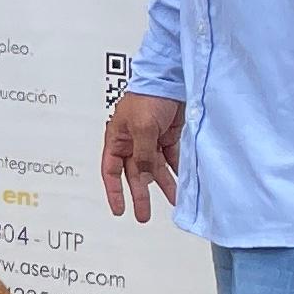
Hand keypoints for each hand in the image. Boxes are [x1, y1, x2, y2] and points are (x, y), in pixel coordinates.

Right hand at [100, 93, 183, 221]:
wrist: (171, 78)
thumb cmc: (147, 96)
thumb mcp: (142, 129)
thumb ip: (142, 154)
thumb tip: (144, 174)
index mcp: (117, 139)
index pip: (110, 171)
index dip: (114, 191)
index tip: (119, 209)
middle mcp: (132, 142)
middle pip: (134, 174)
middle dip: (140, 195)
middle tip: (143, 214)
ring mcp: (151, 139)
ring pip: (156, 169)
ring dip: (164, 184)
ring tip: (172, 200)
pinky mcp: (169, 136)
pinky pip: (172, 159)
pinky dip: (178, 170)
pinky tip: (183, 182)